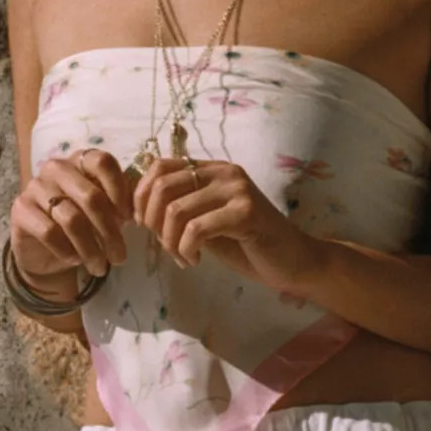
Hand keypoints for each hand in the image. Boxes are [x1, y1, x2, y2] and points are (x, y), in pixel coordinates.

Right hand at [8, 149, 135, 288]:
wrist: (43, 249)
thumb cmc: (81, 225)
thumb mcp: (105, 213)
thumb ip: (121, 205)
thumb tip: (141, 210)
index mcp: (80, 160)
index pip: (103, 162)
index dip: (120, 191)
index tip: (129, 219)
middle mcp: (56, 167)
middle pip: (91, 197)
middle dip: (110, 232)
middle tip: (120, 257)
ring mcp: (36, 186)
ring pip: (72, 219)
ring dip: (91, 248)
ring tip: (100, 267)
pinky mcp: (21, 209)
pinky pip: (49, 232)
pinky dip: (67, 251)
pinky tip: (75, 261)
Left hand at [132, 156, 322, 294]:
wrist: (292, 262)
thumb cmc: (248, 246)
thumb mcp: (206, 223)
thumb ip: (180, 211)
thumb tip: (138, 209)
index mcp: (212, 169)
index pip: (159, 167)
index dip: (140, 196)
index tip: (143, 225)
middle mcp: (224, 172)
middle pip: (162, 187)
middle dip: (151, 222)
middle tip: (164, 246)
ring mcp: (236, 190)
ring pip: (176, 210)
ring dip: (169, 242)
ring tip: (183, 257)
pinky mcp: (245, 212)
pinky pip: (196, 229)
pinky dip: (186, 250)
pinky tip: (194, 261)